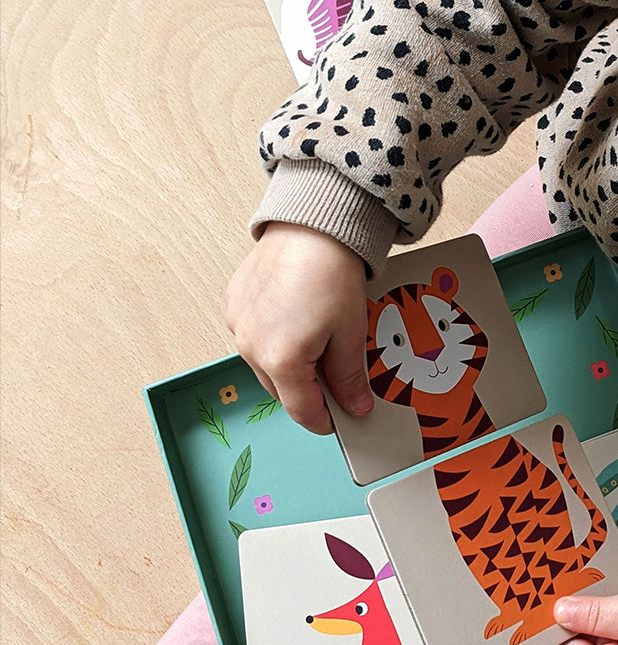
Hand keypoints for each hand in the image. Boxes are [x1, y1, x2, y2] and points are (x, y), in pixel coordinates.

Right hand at [226, 222, 372, 435]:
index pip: (302, 410)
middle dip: (309, 389)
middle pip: (281, 389)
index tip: (341, 419)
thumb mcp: (350, 332)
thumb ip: (348, 378)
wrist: (312, 224)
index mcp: (281, 361)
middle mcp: (250, 347)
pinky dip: (274, 336)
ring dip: (289, 363)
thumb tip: (355, 407)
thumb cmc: (332, 273)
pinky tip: (298, 315)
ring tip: (318, 336)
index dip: (324, 420)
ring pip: (265, 363)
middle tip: (337, 373)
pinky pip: (254, 335)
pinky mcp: (234, 303)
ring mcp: (238, 324)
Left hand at [530, 582, 617, 644]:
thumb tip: (559, 612)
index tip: (522, 629)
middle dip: (554, 630)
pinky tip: (574, 596)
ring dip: (569, 620)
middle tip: (532, 601)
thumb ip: (596, 614)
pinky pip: (596, 632)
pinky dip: (585, 616)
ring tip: (549, 593)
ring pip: (582, 641)